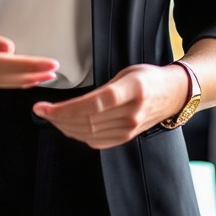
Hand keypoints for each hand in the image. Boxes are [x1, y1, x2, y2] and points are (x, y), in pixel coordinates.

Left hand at [32, 63, 187, 148]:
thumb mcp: (128, 73)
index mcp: (132, 90)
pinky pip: (97, 141)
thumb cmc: (149, 79)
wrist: (173, 95)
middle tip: (42, 111)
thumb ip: (105, 88)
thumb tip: (76, 102)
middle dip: (59, 118)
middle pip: (87, 120)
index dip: (66, 108)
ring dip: (65, 127)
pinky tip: (67, 127)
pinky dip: (79, 135)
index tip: (46, 106)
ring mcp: (129, 128)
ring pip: (89, 133)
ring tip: (51, 118)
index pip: (94, 103)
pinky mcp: (127, 137)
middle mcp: (131, 112)